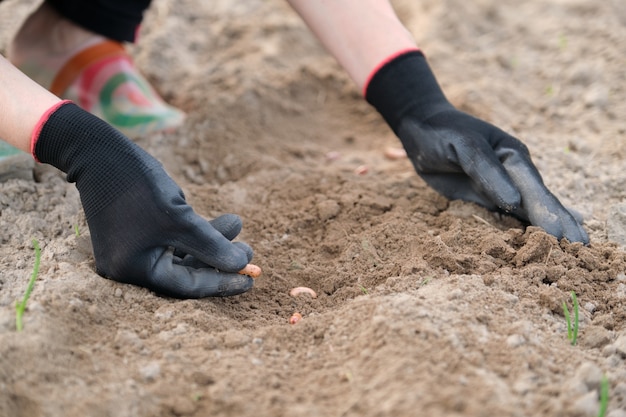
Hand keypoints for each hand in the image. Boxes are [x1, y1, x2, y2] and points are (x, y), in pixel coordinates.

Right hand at [34, 102, 255, 297]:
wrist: (99, 151)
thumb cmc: (137, 186)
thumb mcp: (180, 218)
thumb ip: (211, 244)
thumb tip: (242, 264)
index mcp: (133, 270)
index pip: (187, 286)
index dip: (222, 283)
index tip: (251, 280)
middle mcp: (131, 266)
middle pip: (186, 272)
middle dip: (219, 259)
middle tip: (250, 251)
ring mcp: (134, 249)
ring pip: (183, 253)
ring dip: (211, 241)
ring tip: (237, 224)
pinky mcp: (139, 232)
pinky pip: (174, 240)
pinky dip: (197, 232)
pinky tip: (223, 220)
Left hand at [396, 111, 588, 242]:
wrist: (422, 129)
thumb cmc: (444, 133)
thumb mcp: (465, 147)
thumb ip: (487, 173)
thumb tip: (514, 202)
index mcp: (513, 157)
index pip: (536, 191)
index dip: (551, 215)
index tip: (564, 237)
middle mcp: (512, 174)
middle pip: (539, 203)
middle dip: (560, 226)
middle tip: (583, 251)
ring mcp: (499, 187)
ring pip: (527, 212)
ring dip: (547, 230)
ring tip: (573, 250)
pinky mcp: (482, 198)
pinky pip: (506, 216)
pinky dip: (525, 227)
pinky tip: (543, 237)